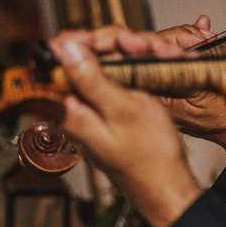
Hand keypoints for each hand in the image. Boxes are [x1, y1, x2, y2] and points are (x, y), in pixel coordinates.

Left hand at [51, 34, 201, 226]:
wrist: (166, 186)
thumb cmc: (150, 155)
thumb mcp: (123, 108)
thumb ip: (90, 78)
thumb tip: (64, 49)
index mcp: (68, 109)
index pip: (60, 56)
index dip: (89, 40)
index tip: (120, 42)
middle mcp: (72, 111)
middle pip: (80, 58)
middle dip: (114, 46)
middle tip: (143, 48)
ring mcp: (86, 113)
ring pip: (98, 66)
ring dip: (126, 56)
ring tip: (154, 55)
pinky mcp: (101, 114)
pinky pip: (108, 82)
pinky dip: (129, 71)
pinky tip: (148, 72)